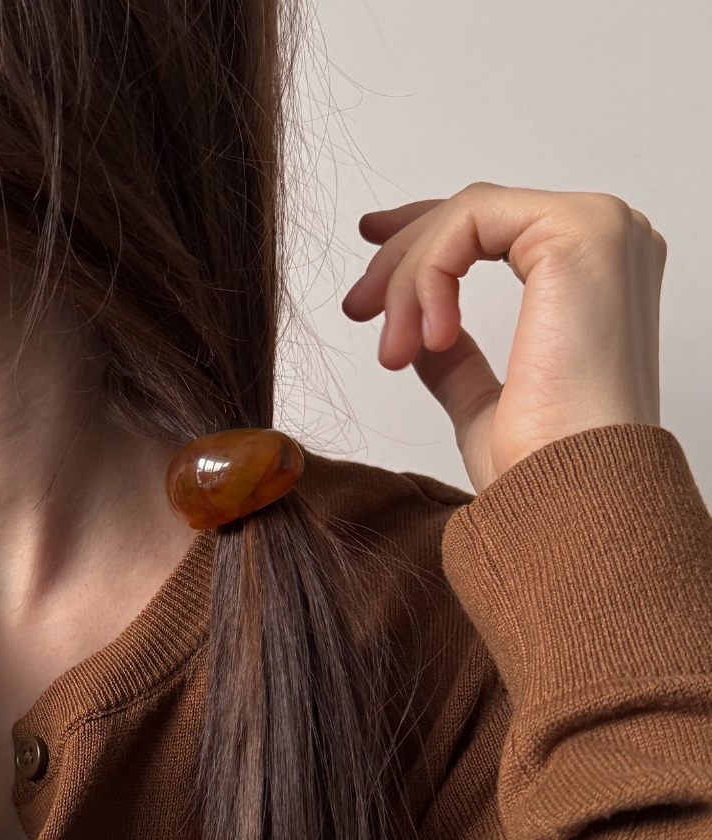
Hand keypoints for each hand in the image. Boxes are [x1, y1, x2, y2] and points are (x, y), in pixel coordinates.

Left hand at [341, 182, 665, 493]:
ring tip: (394, 352)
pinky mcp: (582, 232)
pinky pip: (471, 222)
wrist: (571, 498)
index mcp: (594, 278)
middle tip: (358, 308)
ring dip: (409, 282)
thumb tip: (420, 329)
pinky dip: (430, 274)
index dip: (425, 235)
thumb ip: (456, 358)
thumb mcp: (482, 401)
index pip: (496, 226)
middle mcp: (607, 243)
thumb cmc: (541, 467)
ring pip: (465, 217)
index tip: (369, 252)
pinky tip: (429, 338)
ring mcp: (600, 231)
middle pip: (474, 215)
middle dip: (401, 260)